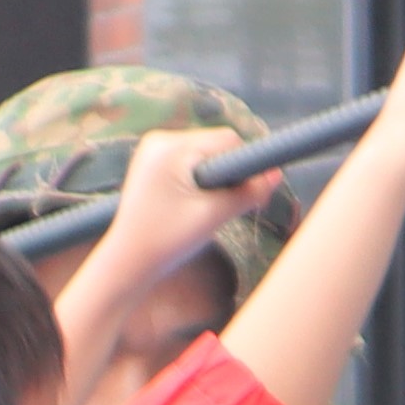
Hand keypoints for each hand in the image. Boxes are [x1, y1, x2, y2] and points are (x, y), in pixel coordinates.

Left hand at [88, 124, 260, 290]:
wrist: (127, 263)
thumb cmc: (167, 243)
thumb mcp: (214, 217)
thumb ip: (248, 193)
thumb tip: (277, 174)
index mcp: (170, 149)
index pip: (227, 141)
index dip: (247, 166)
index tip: (254, 194)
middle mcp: (159, 140)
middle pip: (217, 145)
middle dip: (231, 173)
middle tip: (230, 208)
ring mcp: (153, 150)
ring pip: (206, 153)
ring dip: (217, 178)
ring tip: (209, 210)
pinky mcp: (153, 162)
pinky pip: (191, 161)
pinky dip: (201, 180)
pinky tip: (195, 205)